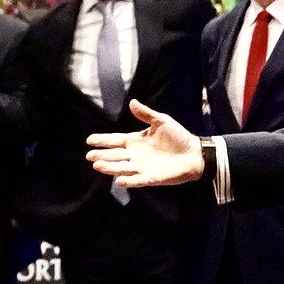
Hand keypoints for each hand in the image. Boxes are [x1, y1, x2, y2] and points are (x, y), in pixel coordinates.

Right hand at [86, 100, 205, 186]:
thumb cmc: (178, 136)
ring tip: (98, 166)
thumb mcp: (162, 121)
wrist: (194, 153)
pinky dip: (129, 181)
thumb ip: (146, 114)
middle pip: (115, 156)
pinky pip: (137, 180)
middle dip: (102, 156)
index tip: (89, 140)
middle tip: (89, 156)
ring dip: (110, 168)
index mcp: (136, 141)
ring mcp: (142, 167)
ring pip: (122, 168)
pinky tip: (119, 181)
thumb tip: (132, 102)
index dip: (102, 140)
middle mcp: (135, 155)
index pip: (115, 141)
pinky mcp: (151, 178)